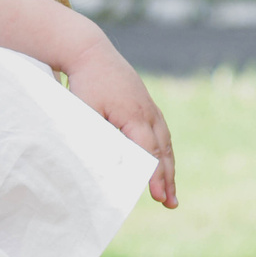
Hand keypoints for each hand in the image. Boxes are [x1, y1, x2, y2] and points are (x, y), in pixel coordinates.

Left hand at [57, 43, 177, 206]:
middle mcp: (148, 114)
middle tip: (170, 204)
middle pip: (162, 152)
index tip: (157, 196)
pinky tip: (164, 167)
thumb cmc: (85, 83)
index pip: (147, 152)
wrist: (90, 52)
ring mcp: (150, 109)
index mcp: (134, 116)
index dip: (153, 176)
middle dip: (166, 180)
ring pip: (164, 145)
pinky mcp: (147, 106)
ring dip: (168, 170)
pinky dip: (163, 153)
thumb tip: (102, 164)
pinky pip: (161, 134)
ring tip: (170, 195)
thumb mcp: (86, 111)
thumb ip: (96, 136)